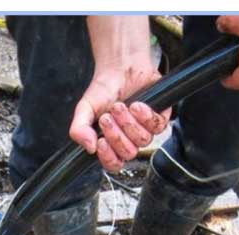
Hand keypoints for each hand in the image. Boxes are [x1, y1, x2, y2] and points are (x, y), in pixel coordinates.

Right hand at [69, 16, 170, 171]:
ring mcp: (145, 130)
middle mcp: (129, 139)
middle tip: (107, 117)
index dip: (109, 157)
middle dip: (117, 135)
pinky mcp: (159, 118)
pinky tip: (136, 104)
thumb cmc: (103, 89)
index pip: (114, 163)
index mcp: (111, 142)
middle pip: (129, 153)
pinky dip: (145, 115)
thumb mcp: (84, 109)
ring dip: (129, 123)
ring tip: (120, 106)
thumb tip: (89, 148)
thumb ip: (79, 129)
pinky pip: (157, 126)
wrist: (120, 67)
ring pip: (143, 140)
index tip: (101, 141)